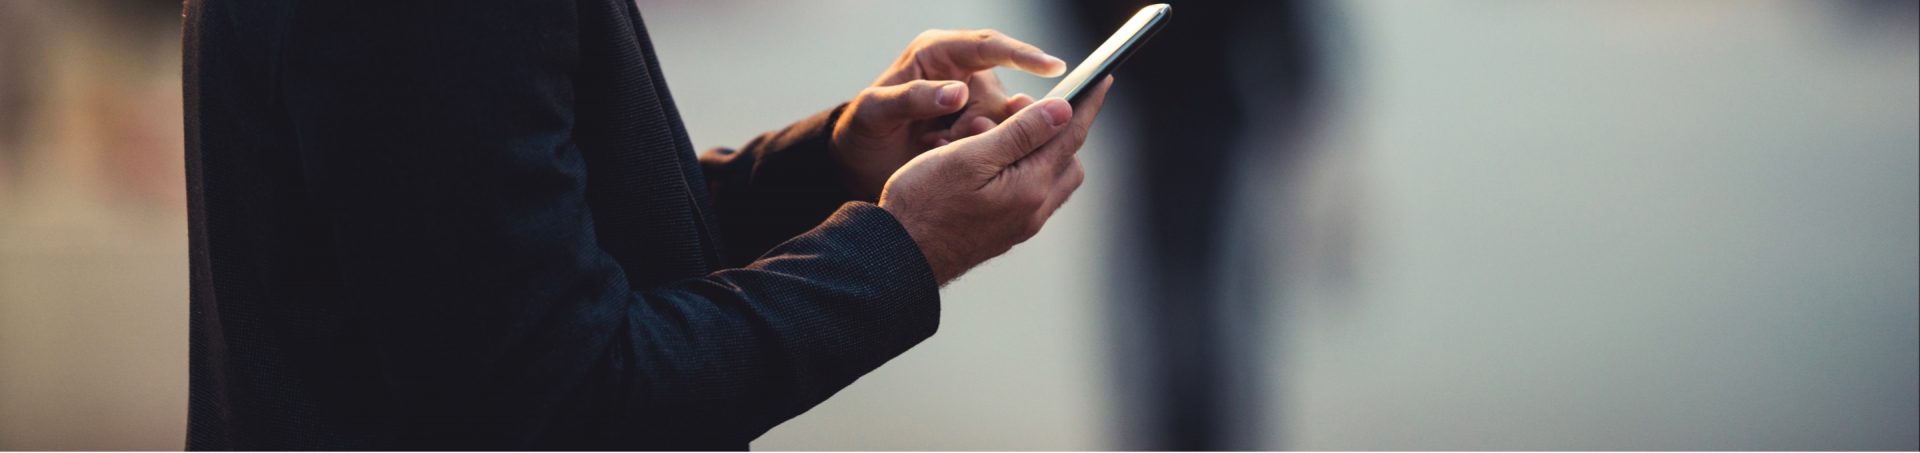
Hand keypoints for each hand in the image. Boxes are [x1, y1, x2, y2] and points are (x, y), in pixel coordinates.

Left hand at [832, 29, 1066, 199]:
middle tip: (952, 138)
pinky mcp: (976, 130)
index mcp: (938, 52)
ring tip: (936, 145)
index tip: (1053, 67)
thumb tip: (958, 93)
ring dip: (976, 140)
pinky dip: (974, 153)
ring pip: (1002, 123)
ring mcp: (972, 103)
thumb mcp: (876, 110)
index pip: (989, 46)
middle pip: (1001, 94)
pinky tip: (942, 154)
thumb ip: (913, 98)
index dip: (1024, 55)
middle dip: (986, 122)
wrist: (858, 160)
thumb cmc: (863, 126)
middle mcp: (963, 73)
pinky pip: (994, 142)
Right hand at [879, 77, 1111, 283]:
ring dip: (1035, 152)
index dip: (1087, 105)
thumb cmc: (924, 204)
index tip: (1102, 81)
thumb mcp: (970, 156)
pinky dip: (1019, 172)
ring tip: (994, 135)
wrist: (899, 257)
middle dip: (1056, 130)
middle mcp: (1033, 211)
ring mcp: (1020, 225)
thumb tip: (1063, 111)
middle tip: (1021, 109)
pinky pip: (1028, 195)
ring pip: (1048, 179)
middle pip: (1066, 160)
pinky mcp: (1004, 233)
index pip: (1070, 137)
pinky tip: (987, 164)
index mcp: (1030, 188)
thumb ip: (1021, 133)